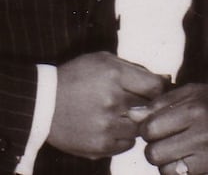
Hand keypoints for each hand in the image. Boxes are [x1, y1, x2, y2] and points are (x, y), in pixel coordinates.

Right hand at [47, 51, 168, 157]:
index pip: (155, 87)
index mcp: (114, 75)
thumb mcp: (102, 61)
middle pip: (150, 109)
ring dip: (135, 123)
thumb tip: (165, 80)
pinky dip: (122, 137)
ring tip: (119, 115)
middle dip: (146, 106)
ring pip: (139, 129)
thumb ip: (134, 69)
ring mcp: (106, 126)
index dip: (159, 90)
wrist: (42, 103)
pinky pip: (127, 145)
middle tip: (135, 103)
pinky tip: (109, 126)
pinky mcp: (99, 146)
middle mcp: (112, 101)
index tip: (155, 92)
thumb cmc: (75, 78)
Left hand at [138, 83, 207, 174]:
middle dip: (155, 149)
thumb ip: (163, 102)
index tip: (156, 129)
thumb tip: (133, 115)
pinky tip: (195, 164)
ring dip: (169, 165)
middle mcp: (204, 135)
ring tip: (181, 154)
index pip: (149, 129)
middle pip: (154, 154)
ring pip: (167, 173)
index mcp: (195, 110)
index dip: (147, 130)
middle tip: (167, 143)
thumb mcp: (197, 92)